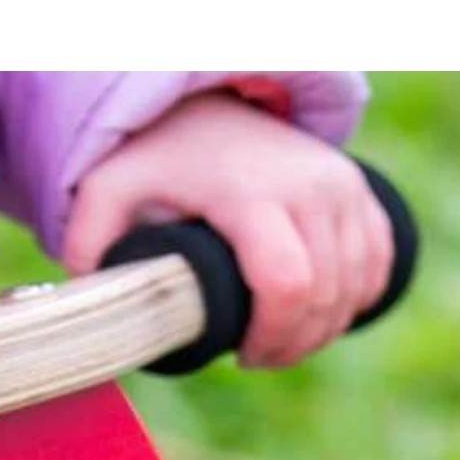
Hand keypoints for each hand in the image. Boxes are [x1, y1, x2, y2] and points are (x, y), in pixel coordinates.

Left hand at [63, 92, 394, 368]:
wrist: (210, 102)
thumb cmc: (157, 155)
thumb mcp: (110, 188)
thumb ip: (88, 238)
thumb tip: (82, 300)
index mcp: (251, 194)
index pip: (287, 284)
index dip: (272, 337)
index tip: (241, 355)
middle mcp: (309, 186)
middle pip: (324, 296)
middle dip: (294, 344)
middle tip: (257, 357)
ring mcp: (342, 185)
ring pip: (356, 286)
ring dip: (324, 328)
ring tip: (283, 341)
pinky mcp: (361, 190)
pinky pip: (377, 262)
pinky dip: (356, 299)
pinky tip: (323, 315)